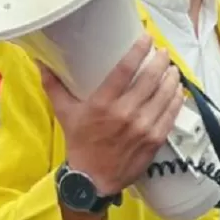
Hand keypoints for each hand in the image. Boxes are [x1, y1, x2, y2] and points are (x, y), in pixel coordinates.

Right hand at [39, 34, 183, 195]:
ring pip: (165, 94)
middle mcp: (125, 114)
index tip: (147, 38)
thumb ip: (54, 86)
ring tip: (172, 68)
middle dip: (160, 61)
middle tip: (163, 52)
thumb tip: (41, 62)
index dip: (139, 50)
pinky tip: (177, 89)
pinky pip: (171, 114)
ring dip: (171, 77)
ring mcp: (143, 127)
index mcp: (102, 104)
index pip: (125, 69)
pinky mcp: (154, 140)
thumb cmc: (80, 144)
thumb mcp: (65, 113)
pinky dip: (176, 99)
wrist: (92, 182)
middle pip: (150, 79)